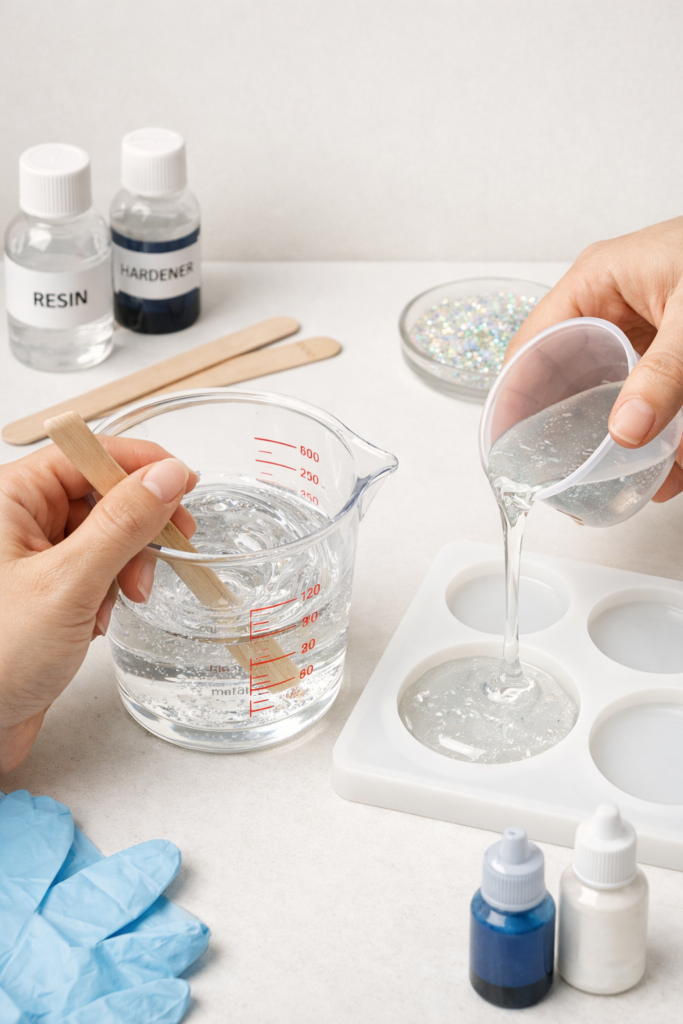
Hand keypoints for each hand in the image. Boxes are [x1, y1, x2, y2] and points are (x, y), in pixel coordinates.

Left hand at [0, 439, 197, 774]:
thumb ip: (123, 524)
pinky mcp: (44, 590)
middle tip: (169, 549)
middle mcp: (18, 520)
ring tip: (125, 598)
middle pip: (100, 492)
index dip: (139, 466)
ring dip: (127, 563)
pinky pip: (95, 568)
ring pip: (104, 533)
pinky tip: (101, 619)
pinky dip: (110, 590)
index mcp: (9, 499)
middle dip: (138, 525)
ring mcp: (30, 556)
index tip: (184, 485)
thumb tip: (167, 476)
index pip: (85, 454)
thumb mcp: (69, 583)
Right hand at [506, 216, 682, 501]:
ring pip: (611, 395)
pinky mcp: (672, 354)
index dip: (513, 396)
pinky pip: (653, 400)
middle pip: (565, 376)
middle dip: (565, 428)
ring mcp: (643, 331)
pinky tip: (669, 470)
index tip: (506, 444)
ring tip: (615, 484)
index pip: (532, 345)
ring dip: (616, 440)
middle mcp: (611, 307)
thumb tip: (626, 431)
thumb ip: (664, 373)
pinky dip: (661, 436)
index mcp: (596, 283)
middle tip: (558, 476)